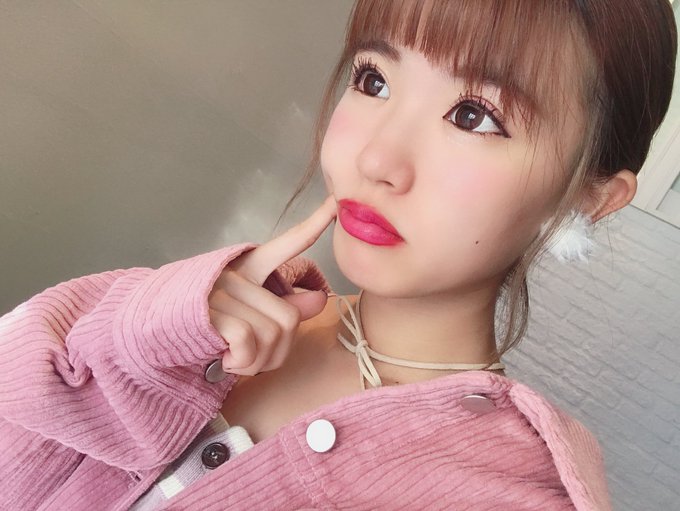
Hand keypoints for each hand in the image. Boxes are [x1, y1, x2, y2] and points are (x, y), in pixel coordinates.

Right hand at [208, 195, 336, 375]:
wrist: (145, 335)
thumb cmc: (201, 329)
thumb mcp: (244, 317)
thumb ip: (282, 310)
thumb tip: (318, 301)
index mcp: (247, 268)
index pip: (286, 245)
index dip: (314, 225)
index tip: (335, 205)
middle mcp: (236, 274)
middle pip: (288, 319)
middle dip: (276, 352)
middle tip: (251, 359)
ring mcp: (222, 290)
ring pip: (273, 334)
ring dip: (257, 363)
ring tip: (234, 360)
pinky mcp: (210, 310)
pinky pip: (248, 342)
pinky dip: (241, 363)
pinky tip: (224, 361)